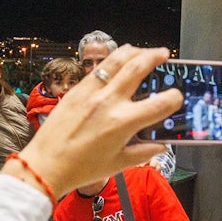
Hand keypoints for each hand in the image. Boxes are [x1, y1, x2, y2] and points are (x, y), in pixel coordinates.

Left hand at [6, 46, 182, 198]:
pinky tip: (117, 62)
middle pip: (138, 67)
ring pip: (116, 60)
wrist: (45, 165)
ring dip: (134, 51)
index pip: (160, 103)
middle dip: (155, 56)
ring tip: (143, 51)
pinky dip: (111, 61)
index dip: (174, 98)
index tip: (175, 97)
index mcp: (123, 123)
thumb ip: (143, 153)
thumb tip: (160, 146)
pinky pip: (98, 69)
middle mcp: (109, 102)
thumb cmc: (80, 169)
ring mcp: (90, 92)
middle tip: (163, 54)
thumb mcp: (118, 164)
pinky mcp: (76, 90)